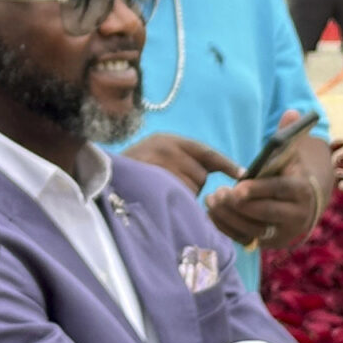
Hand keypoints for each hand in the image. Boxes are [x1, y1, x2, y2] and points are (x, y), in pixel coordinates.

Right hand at [122, 134, 241, 194]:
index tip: (243, 174)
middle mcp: (166, 148)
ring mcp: (159, 164)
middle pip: (201, 174)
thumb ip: (183, 159)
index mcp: (169, 140)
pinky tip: (161, 198)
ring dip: (183, 194)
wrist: (100, 176)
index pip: (205, 152)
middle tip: (170, 186)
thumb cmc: (134, 169)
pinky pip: (179, 196)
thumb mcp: (157, 154)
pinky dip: (175, 201)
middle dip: (193, 184)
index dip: (226, 164)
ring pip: (191, 187)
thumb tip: (213, 173)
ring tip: (161, 190)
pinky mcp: (153, 180)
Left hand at [204, 112, 317, 248]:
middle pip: (265, 213)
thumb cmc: (288, 172)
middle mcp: (296, 216)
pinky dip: (226, 227)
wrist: (301, 204)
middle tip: (219, 193)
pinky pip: (244, 239)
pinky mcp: (267, 243)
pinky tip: (212, 213)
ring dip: (229, 216)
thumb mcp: (290, 153)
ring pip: (253, 229)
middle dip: (239, 204)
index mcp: (302, 190)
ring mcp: (282, 233)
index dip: (258, 189)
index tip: (237, 187)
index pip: (280, 190)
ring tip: (212, 200)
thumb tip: (291, 111)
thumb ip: (287, 134)